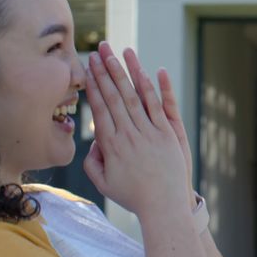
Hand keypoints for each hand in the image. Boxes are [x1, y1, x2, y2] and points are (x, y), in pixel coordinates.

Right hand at [83, 43, 190, 218]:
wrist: (163, 206)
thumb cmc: (133, 196)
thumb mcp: (105, 183)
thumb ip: (94, 163)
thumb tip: (92, 144)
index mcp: (111, 146)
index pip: (100, 108)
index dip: (94, 86)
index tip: (88, 69)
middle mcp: (129, 135)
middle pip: (115, 97)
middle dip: (106, 71)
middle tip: (98, 50)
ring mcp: (150, 133)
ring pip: (136, 96)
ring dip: (127, 73)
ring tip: (119, 53)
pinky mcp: (168, 134)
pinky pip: (160, 106)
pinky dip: (157, 87)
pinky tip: (151, 70)